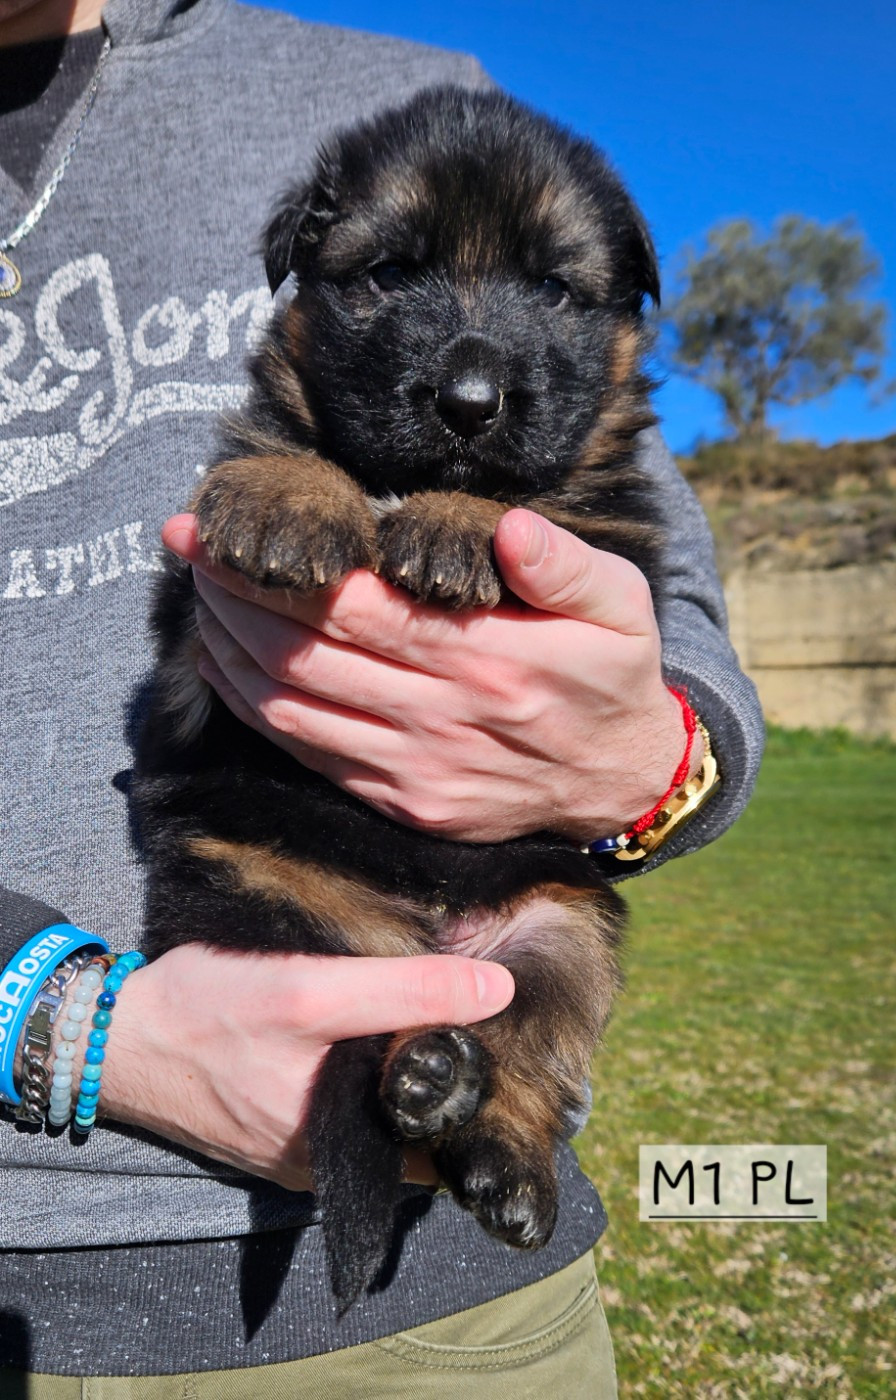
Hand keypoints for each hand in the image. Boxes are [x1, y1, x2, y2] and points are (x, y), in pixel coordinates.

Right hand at [99, 945, 513, 1189]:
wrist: (119, 1037)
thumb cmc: (207, 1010)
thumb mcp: (309, 990)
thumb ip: (405, 991)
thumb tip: (498, 990)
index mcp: (346, 1144)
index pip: (450, 1139)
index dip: (488, 1093)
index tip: (516, 1042)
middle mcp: (330, 1160)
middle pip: (417, 1129)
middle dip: (451, 1082)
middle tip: (486, 1019)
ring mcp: (303, 1149)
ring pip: (381, 1116)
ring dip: (406, 1075)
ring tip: (441, 1017)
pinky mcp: (281, 1128)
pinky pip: (344, 1108)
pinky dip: (365, 1075)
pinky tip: (375, 1030)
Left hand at [162, 509, 701, 843]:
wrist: (620, 782)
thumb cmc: (612, 675)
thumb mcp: (622, 605)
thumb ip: (564, 566)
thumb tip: (512, 530)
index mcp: (490, 660)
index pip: (357, 612)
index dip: (276, 572)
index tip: (220, 530)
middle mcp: (442, 720)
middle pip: (305, 658)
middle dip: (232, 598)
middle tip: (189, 547)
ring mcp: (416, 771)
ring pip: (292, 711)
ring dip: (230, 651)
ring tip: (198, 597)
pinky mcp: (402, 802)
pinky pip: (307, 757)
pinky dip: (254, 710)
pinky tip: (226, 666)